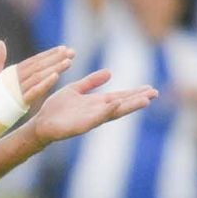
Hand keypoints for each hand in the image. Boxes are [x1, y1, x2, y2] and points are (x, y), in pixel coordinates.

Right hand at [0, 41, 73, 110]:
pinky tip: (56, 77)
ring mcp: (17, 89)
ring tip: (69, 62)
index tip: (63, 48)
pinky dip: (44, 83)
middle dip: (56, 58)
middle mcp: (15, 78)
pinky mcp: (19, 101)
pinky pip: (34, 91)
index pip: (34, 60)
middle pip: (39, 65)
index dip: (49, 54)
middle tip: (72, 51)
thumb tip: (0, 42)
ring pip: (39, 76)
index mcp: (12, 72)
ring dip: (54, 68)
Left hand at [30, 70, 156, 144]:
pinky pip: (96, 117)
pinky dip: (107, 111)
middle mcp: (97, 111)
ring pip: (114, 112)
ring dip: (129, 106)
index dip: (134, 93)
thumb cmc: (57, 109)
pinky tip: (116, 104)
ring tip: (145, 100)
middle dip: (138, 99)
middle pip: (122, 104)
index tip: (150, 88)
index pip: (120, 97)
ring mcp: (91, 119)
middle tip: (155, 93)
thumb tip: (109, 72)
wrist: (41, 123)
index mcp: (96, 103)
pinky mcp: (81, 125)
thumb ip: (91, 82)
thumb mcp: (75, 89)